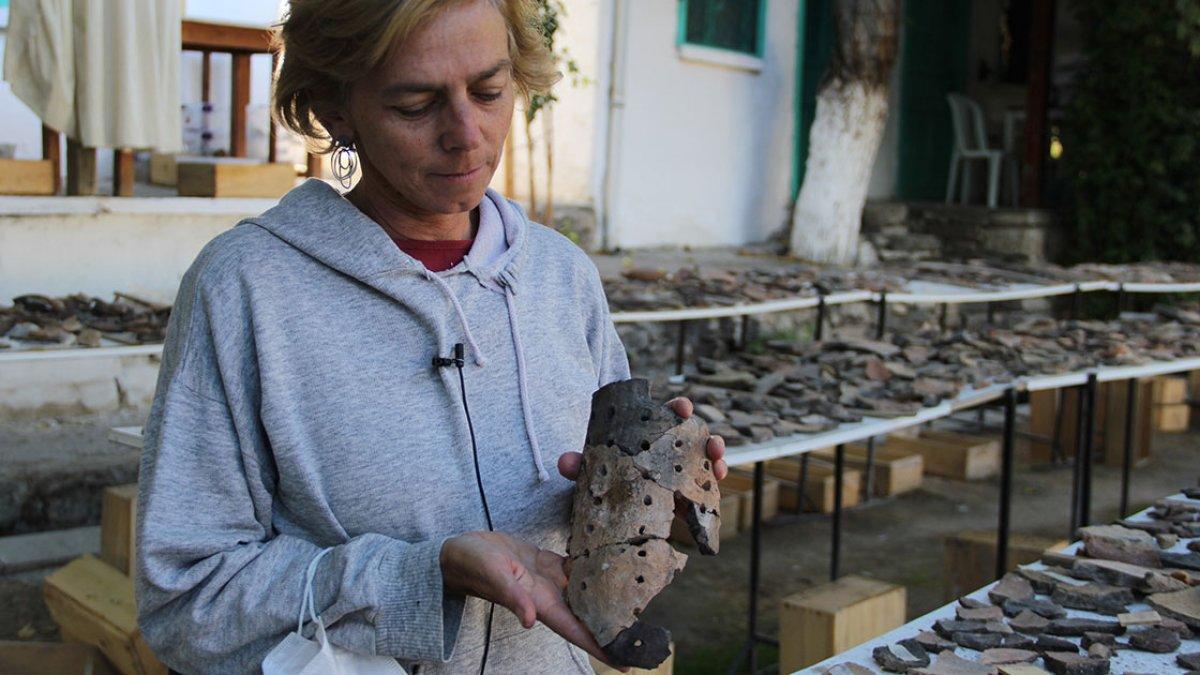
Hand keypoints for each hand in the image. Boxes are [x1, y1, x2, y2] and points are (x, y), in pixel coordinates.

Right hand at [440, 531, 625, 669]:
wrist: (460, 551)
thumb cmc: (472, 565)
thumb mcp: (493, 576)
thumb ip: (512, 597)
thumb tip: (529, 621)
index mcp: (540, 604)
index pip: (577, 632)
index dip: (602, 648)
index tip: (628, 662)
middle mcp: (550, 596)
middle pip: (589, 617)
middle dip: (614, 627)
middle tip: (647, 634)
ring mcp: (549, 580)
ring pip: (586, 593)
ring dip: (608, 600)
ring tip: (638, 605)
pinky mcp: (546, 563)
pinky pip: (576, 568)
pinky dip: (593, 569)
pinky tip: (611, 565)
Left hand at [557, 396, 727, 481]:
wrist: (609, 508)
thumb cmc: (605, 475)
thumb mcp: (593, 469)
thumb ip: (580, 464)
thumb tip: (565, 461)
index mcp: (651, 436)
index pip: (668, 416)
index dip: (678, 409)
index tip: (683, 407)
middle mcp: (671, 451)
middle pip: (695, 439)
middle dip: (707, 437)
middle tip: (710, 442)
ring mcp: (682, 473)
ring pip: (706, 462)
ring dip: (716, 458)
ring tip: (718, 461)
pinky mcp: (687, 496)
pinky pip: (705, 488)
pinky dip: (713, 485)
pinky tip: (717, 484)